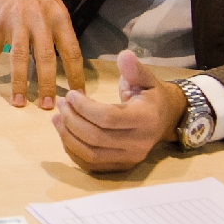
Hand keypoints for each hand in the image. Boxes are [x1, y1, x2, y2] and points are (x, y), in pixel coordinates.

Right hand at [0, 0, 84, 109]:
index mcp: (59, 17)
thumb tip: (67, 62)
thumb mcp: (55, 4)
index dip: (76, 75)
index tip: (80, 95)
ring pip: (19, 58)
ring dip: (19, 83)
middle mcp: (39, 21)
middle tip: (49, 106)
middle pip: (46, 58)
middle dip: (48, 84)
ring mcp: (16, 22)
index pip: (72, 51)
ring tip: (19, 103)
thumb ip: (59, 30)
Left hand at [50, 50, 187, 171]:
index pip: (108, 118)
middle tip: (61, 104)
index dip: (84, 107)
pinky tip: (64, 133)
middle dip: (71, 120)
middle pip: (95, 137)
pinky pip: (90, 165)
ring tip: (57, 118)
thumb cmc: (151, 96)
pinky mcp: (120, 167)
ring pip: (90, 154)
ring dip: (68, 136)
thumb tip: (125, 55)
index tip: (71, 95)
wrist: (166, 120)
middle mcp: (138, 144)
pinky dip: (72, 151)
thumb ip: (134, 69)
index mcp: (146, 119)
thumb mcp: (146, 78)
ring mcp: (129, 159)